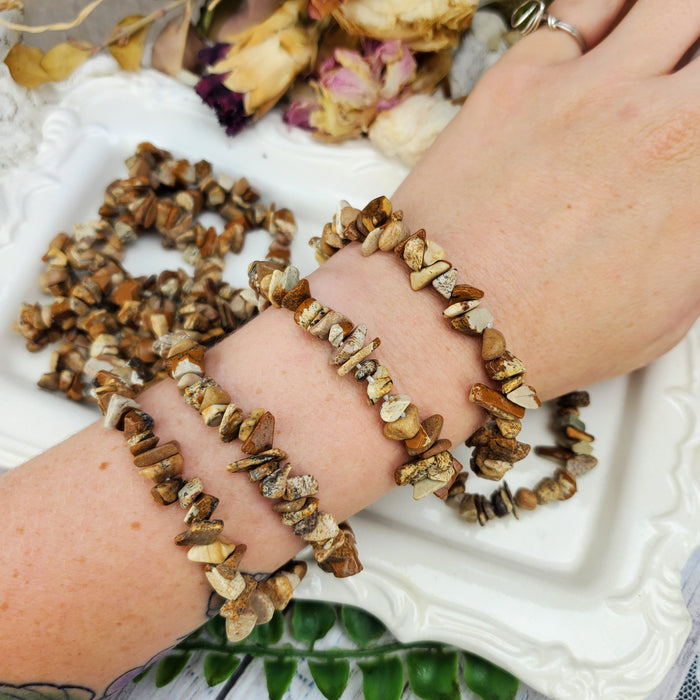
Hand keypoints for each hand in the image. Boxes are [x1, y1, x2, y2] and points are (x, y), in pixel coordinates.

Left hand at [393, 0, 699, 397]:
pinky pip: (586, 5)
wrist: (443, 321)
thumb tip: (693, 204)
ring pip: (670, 4)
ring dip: (675, 22)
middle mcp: (663, 124)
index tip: (695, 132)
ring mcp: (590, 90)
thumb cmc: (547, 333)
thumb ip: (697, 238)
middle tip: (683, 91)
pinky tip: (614, 28)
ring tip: (664, 48)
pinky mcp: (521, 77)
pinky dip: (612, 10)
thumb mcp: (668, 310)